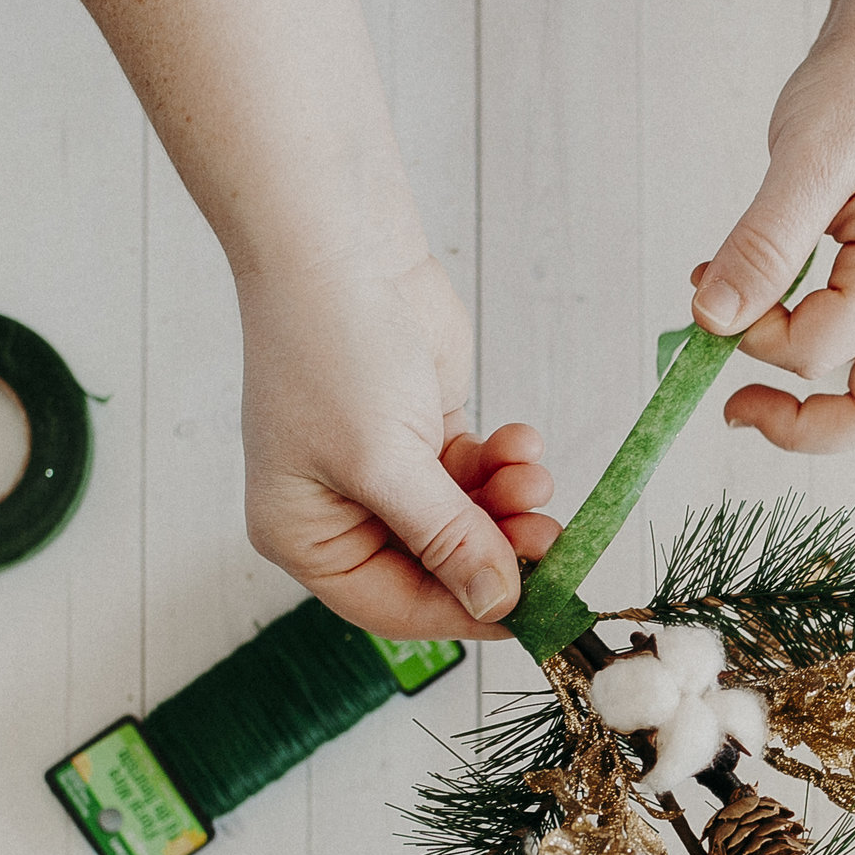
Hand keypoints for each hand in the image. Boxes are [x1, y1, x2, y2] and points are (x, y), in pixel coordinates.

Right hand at [236, 251, 559, 639]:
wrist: (339, 242)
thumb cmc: (331, 348)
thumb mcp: (385, 462)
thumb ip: (446, 539)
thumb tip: (494, 602)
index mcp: (302, 534)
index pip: (394, 606)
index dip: (466, 612)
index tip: (533, 611)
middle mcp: (339, 510)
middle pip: (437, 567)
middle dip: (497, 551)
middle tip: (552, 541)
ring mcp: (381, 470)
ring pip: (465, 520)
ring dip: (508, 505)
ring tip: (535, 478)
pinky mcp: (421, 430)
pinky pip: (475, 474)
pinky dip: (504, 465)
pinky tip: (522, 443)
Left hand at [690, 38, 854, 452]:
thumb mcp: (804, 158)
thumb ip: (761, 245)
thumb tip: (712, 317)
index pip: (817, 352)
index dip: (750, 338)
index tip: (709, 297)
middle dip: (805, 428)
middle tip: (737, 405)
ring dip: (848, 424)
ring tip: (781, 403)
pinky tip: (810, 350)